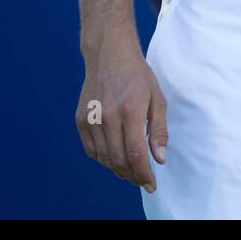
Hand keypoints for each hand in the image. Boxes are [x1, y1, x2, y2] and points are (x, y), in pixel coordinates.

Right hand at [76, 37, 167, 192]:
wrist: (109, 54)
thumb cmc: (137, 76)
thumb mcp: (157, 98)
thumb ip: (159, 130)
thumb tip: (159, 159)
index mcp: (130, 110)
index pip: (135, 153)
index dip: (144, 174)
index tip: (151, 184)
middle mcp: (108, 115)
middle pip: (118, 159)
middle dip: (133, 175)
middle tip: (143, 179)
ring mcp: (92, 118)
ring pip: (104, 158)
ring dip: (118, 170)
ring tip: (131, 171)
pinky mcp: (81, 119)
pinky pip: (91, 150)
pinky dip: (103, 159)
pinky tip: (114, 158)